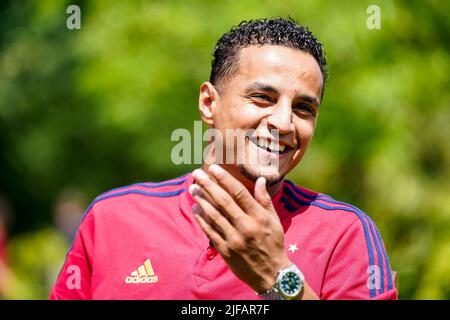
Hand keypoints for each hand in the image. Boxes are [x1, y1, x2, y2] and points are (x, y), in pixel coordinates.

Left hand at [190, 164, 290, 292]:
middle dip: (208, 185)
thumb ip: (265, 200)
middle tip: (196, 174)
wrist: (271, 274)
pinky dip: (202, 219)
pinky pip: (210, 232)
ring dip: (201, 200)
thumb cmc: (273, 243)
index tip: (213, 168)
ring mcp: (234, 239)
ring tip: (192, 188)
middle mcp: (246, 226)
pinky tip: (195, 208)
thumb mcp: (274, 221)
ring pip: (214, 215)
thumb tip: (260, 179)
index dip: (225, 179)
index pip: (239, 193)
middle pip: (223, 201)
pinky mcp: (226, 251)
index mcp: (259, 217)